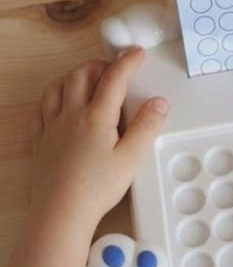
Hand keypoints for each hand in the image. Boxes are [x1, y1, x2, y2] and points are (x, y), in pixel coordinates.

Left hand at [30, 47, 167, 227]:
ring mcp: (51, 126)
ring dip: (73, 76)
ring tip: (87, 80)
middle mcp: (71, 114)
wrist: (60, 212)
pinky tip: (59, 105)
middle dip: (99, 65)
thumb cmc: (96, 188)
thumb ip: (146, 128)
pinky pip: (41, 109)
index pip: (114, 78)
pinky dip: (52, 98)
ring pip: (58, 87)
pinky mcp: (39, 140)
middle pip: (81, 75)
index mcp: (97, 117)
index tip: (138, 53)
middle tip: (113, 69)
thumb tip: (159, 103)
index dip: (127, 61)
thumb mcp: (131, 160)